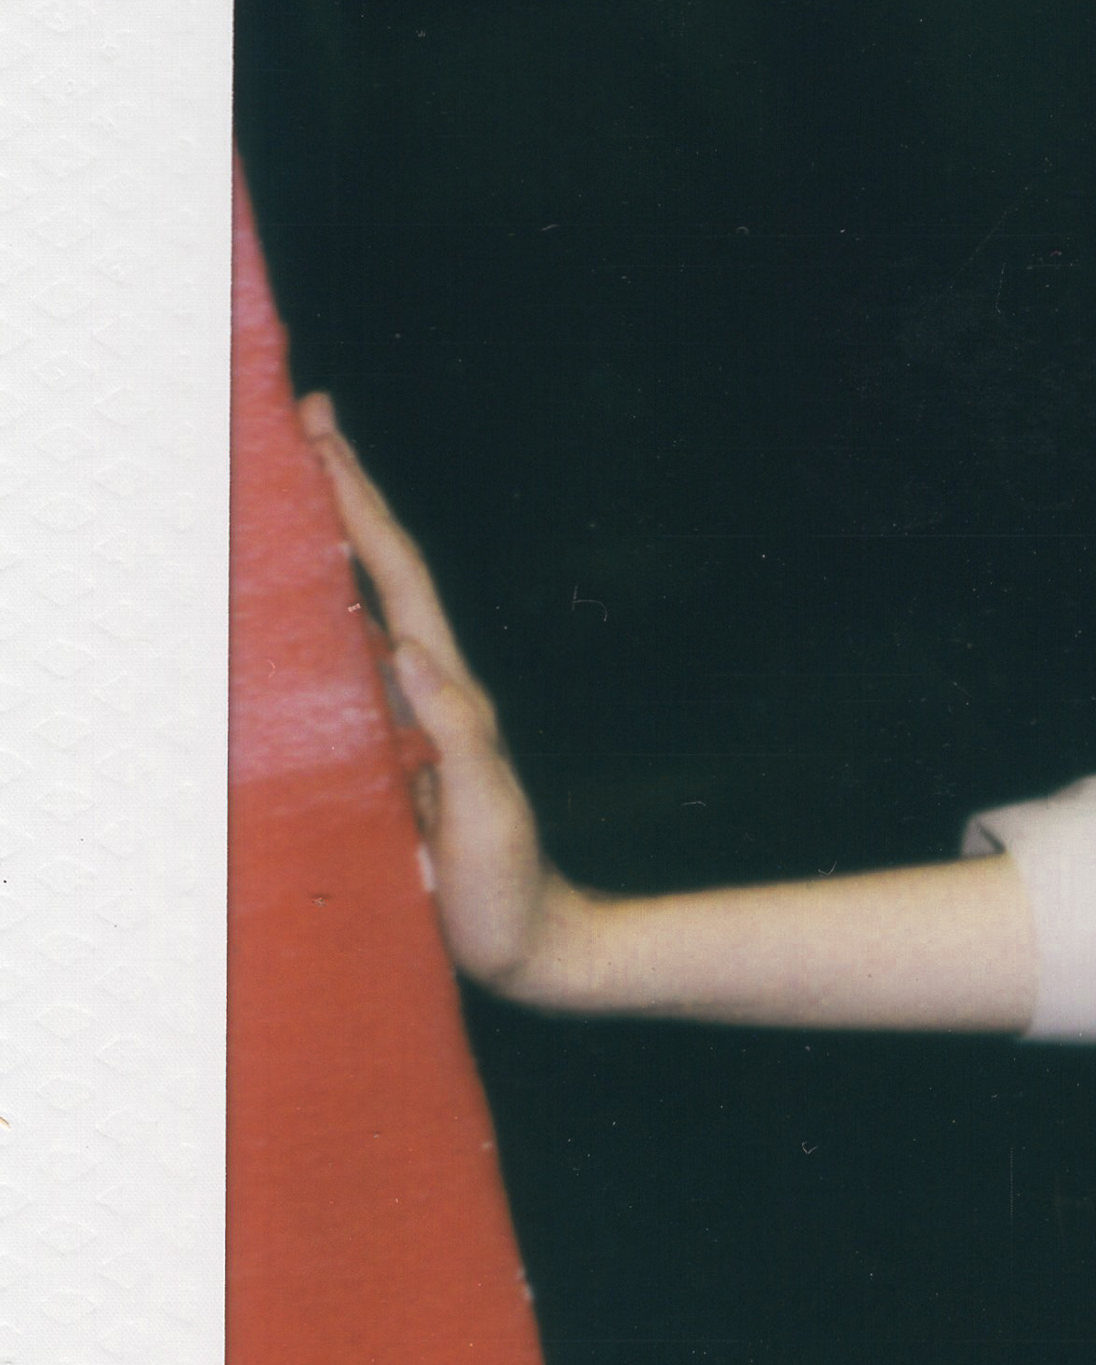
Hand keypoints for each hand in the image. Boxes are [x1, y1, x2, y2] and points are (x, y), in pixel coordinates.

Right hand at [299, 394, 577, 995]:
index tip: (323, 434)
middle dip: (342, 491)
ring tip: (293, 476)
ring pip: (358, 605)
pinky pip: (344, 661)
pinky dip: (318, 613)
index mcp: (443, 693)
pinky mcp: (388, 750)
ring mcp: (405, 716)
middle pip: (377, 571)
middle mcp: (424, 690)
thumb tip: (413, 655)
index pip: (394, 578)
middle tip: (304, 417)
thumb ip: (455, 737)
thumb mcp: (485, 815)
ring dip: (329, 539)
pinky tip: (292, 598)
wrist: (533, 946)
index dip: (358, 504)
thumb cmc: (508, 890)